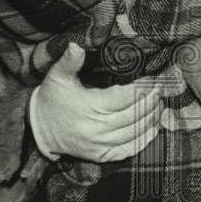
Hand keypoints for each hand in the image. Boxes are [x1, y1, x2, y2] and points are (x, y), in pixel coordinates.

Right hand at [28, 43, 162, 161]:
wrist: (38, 129)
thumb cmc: (52, 98)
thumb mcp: (57, 76)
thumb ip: (69, 61)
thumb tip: (77, 44)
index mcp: (90, 106)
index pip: (125, 97)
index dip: (142, 89)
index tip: (154, 80)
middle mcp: (96, 128)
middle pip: (134, 115)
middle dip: (151, 102)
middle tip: (162, 90)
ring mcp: (98, 145)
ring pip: (134, 133)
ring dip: (151, 119)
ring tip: (160, 105)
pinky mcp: (100, 156)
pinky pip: (127, 151)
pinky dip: (144, 141)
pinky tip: (154, 129)